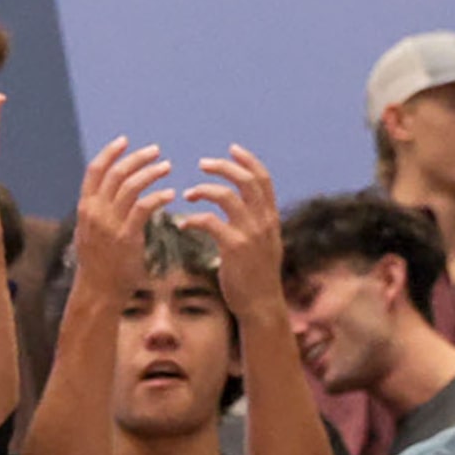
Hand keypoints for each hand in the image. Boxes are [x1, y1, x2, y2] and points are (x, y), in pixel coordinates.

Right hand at [69, 138, 173, 294]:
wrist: (99, 290)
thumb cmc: (98, 263)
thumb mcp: (89, 232)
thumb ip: (98, 211)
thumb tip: (108, 193)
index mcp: (85, 207)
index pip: (95, 171)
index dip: (110, 153)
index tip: (124, 141)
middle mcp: (95, 212)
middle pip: (116, 173)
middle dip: (137, 158)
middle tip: (156, 151)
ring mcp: (110, 224)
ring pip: (131, 186)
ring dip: (151, 172)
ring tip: (167, 167)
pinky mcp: (127, 237)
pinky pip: (144, 208)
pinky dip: (158, 197)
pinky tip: (170, 194)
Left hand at [185, 146, 287, 320]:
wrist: (261, 306)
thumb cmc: (257, 277)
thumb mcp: (265, 245)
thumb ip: (257, 224)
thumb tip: (245, 208)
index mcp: (271, 218)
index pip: (263, 179)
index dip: (248, 161)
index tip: (232, 149)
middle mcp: (264, 222)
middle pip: (246, 181)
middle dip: (223, 167)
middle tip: (202, 163)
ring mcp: (250, 234)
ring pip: (227, 196)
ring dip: (204, 189)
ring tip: (188, 193)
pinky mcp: (234, 248)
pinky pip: (210, 222)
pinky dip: (194, 218)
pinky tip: (183, 223)